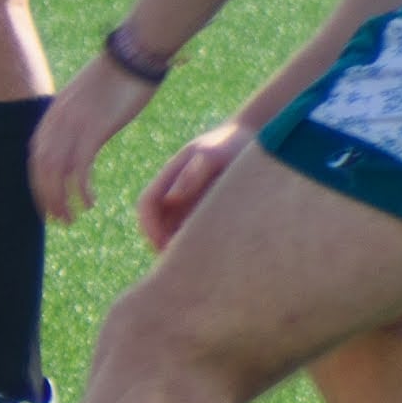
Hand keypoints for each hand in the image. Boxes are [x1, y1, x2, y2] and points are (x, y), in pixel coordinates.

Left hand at [30, 53, 157, 225]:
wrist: (133, 55)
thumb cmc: (116, 77)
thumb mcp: (85, 100)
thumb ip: (74, 120)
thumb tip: (77, 139)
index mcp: (52, 116)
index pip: (34, 158)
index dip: (37, 184)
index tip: (45, 204)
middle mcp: (56, 122)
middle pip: (40, 169)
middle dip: (45, 198)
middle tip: (57, 220)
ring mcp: (73, 125)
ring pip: (56, 172)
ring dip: (61, 200)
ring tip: (71, 219)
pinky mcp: (94, 129)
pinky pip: (80, 168)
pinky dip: (81, 189)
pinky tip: (89, 202)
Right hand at [133, 118, 253, 253]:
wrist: (254, 136)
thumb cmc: (234, 143)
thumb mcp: (213, 153)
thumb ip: (193, 173)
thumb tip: (172, 199)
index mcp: (170, 177)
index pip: (147, 206)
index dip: (150, 228)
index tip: (165, 248)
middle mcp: (175, 191)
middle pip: (156, 224)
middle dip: (164, 245)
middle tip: (185, 266)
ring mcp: (190, 200)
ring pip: (174, 230)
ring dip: (182, 247)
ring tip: (206, 264)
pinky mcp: (207, 209)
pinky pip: (196, 232)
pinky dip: (200, 244)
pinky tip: (221, 253)